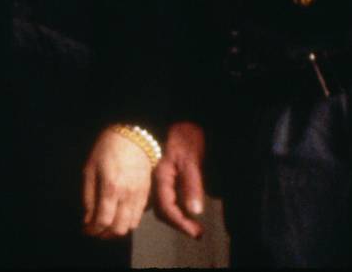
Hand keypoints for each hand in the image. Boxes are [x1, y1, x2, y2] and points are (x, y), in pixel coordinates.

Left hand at [81, 127, 153, 238]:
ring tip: (105, 225)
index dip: (93, 230)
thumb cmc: (106, 150)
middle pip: (119, 228)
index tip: (86, 230)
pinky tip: (117, 216)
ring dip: (116, 230)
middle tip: (94, 230)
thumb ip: (88, 196)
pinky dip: (127, 222)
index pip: (104, 220)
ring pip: (130, 226)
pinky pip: (138, 217)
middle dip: (105, 233)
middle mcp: (128, 196)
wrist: (133, 138)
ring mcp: (140, 197)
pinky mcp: (147, 195)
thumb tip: (88, 219)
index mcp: (111, 188)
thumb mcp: (89, 169)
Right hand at [152, 121, 206, 238]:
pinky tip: (183, 208)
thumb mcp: (192, 160)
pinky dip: (174, 206)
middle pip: (162, 209)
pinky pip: (163, 196)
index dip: (181, 223)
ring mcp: (156, 177)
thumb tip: (194, 211)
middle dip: (179, 223)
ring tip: (192, 224)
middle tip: (197, 232)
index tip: (196, 233)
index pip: (167, 208)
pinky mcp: (161, 174)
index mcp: (161, 177)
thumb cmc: (185, 137)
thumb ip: (192, 185)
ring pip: (161, 204)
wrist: (177, 118)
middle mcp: (155, 180)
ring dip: (176, 217)